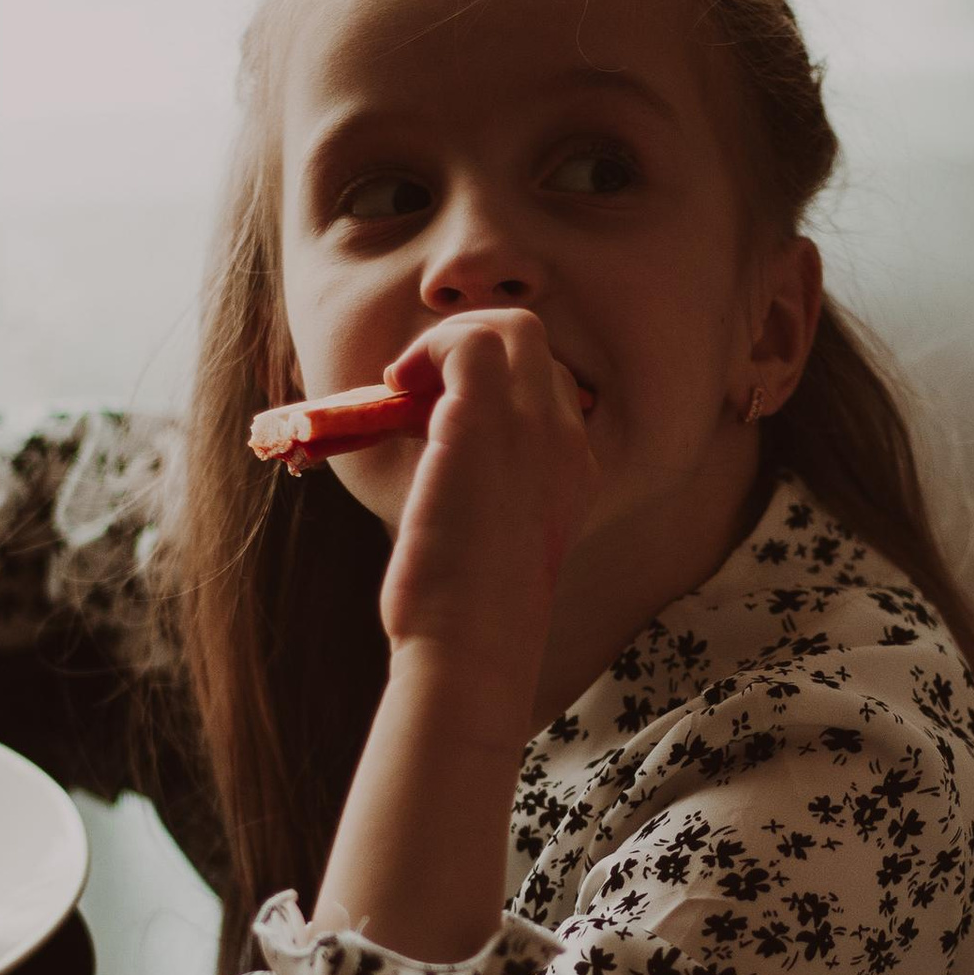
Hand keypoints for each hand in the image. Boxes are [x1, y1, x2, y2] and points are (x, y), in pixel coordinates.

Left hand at [374, 312, 598, 729]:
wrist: (471, 646)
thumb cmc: (469, 612)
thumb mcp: (495, 538)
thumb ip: (484, 486)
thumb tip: (428, 445)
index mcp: (575, 471)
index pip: (548, 387)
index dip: (493, 384)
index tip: (440, 411)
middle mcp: (567, 441)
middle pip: (536, 345)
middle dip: (473, 346)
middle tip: (421, 387)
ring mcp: (533, 427)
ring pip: (511, 329)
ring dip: (449, 341)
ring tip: (408, 384)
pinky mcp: (483, 420)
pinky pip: (467, 341)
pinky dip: (427, 349)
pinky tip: (398, 387)